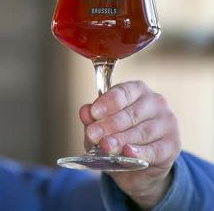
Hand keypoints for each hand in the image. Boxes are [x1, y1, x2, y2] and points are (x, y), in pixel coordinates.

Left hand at [79, 81, 180, 209]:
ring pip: (142, 132)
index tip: (93, 112)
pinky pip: (155, 149)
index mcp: (137, 91)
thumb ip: (93, 119)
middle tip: (93, 134)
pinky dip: (140, 152)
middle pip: (131, 113)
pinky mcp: (172, 145)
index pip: (123, 92)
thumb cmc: (119, 137)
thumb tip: (85, 112)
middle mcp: (155, 103)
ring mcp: (167, 123)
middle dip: (109, 124)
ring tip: (105, 146)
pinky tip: (129, 152)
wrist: (139, 168)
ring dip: (121, 139)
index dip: (108, 102)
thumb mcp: (102, 128)